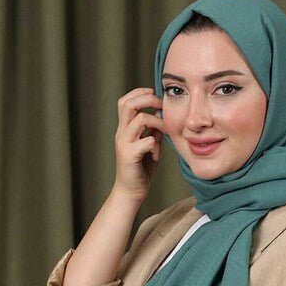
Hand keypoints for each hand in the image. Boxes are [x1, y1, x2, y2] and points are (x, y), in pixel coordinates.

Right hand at [113, 87, 165, 202]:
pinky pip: (146, 141)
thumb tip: (161, 116)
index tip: (153, 95)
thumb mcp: (149, 146)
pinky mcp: (129, 156)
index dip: (139, 93)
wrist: (131, 192)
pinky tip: (156, 155)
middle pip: (128, 104)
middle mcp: (121, 134)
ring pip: (139, 119)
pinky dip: (155, 145)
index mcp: (124, 130)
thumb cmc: (141, 170)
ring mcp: (124, 144)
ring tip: (164, 131)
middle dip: (147, 100)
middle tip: (161, 105)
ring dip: (156, 122)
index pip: (125, 101)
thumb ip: (153, 132)